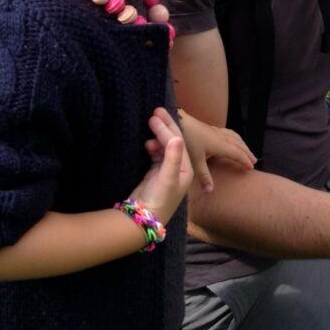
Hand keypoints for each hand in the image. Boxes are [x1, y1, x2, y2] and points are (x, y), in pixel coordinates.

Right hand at [130, 108, 193, 222]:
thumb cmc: (159, 200)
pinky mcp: (155, 173)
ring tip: (149, 125)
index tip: (157, 116)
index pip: (178, 143)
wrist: (143, 218)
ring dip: (157, 136)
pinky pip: (156, 154)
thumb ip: (172, 158)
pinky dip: (152, 147)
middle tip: (154, 112)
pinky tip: (147, 142)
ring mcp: (166, 170)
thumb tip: (176, 138)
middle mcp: (179, 168)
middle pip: (172, 142)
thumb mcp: (167, 179)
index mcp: (186, 169)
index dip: (168, 128)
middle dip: (164, 127)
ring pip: (163, 147)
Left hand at [174, 109, 255, 192]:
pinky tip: (229, 139)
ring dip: (241, 143)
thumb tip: (210, 191)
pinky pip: (228, 132)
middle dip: (246, 152)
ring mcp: (214, 131)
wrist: (174, 121)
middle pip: (238, 144)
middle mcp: (220, 137)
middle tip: (253, 160)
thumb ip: (203, 176)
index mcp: (219, 145)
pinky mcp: (208, 127)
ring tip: (245, 149)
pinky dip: (234, 138)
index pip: (237, 153)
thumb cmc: (185, 142)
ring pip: (233, 136)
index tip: (251, 168)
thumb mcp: (194, 161)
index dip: (244, 160)